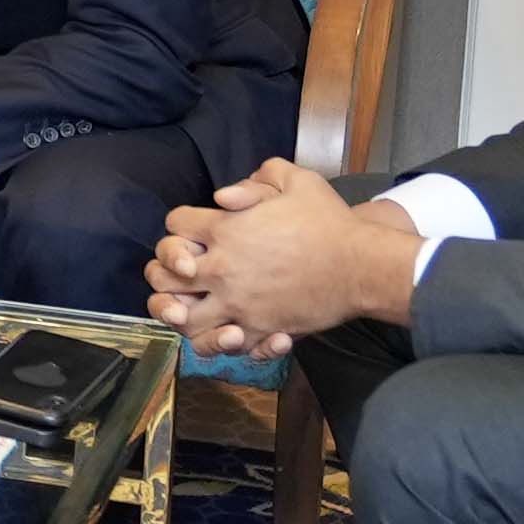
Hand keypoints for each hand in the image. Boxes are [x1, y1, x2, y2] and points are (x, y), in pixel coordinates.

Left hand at [144, 159, 415, 357]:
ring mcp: (236, 303)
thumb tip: (224, 195)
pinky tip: (224, 329)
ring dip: (181, 313)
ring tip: (192, 307)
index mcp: (225, 229)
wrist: (360, 266)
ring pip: (183, 318)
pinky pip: (221, 343)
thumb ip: (257, 179)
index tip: (195, 229)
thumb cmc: (329, 221)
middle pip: (163, 275)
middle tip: (182, 271)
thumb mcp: (297, 182)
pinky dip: (217, 340)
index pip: (175, 224)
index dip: (181, 225)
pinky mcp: (256, 328)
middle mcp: (221, 268)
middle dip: (165, 271)